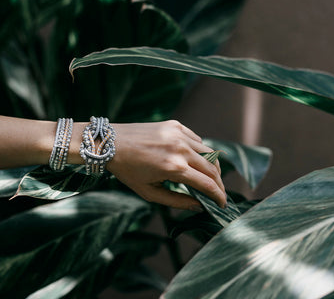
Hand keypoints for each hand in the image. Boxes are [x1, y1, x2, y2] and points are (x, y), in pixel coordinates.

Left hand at [106, 120, 225, 210]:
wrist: (111, 142)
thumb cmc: (127, 170)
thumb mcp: (149, 193)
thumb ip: (177, 201)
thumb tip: (199, 206)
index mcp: (174, 168)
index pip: (207, 184)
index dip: (218, 196)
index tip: (222, 204)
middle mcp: (181, 149)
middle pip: (213, 169)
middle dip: (219, 184)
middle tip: (219, 194)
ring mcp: (179, 134)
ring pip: (209, 153)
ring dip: (212, 167)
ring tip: (209, 178)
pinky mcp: (176, 125)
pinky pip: (197, 140)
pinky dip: (200, 152)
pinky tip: (194, 160)